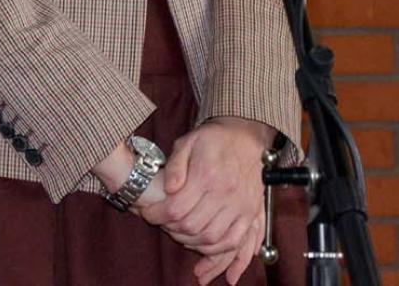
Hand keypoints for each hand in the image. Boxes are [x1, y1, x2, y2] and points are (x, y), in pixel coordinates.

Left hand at [147, 117, 272, 285]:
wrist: (246, 137)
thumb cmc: (213, 140)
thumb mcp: (187, 142)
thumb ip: (176, 165)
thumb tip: (168, 188)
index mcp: (207, 175)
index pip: (176, 208)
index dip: (156, 215)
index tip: (147, 214)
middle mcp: (225, 193)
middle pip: (194, 227)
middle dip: (172, 231)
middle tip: (162, 225)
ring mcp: (240, 206)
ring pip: (215, 239)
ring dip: (194, 245)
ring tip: (180, 238)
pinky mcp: (251, 213)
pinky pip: (237, 242)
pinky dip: (223, 255)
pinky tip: (212, 261)